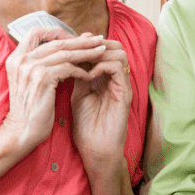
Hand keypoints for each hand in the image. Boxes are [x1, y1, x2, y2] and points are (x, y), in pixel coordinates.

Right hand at [2, 29, 105, 153]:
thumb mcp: (29, 81)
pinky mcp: (42, 79)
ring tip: (101, 52)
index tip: (75, 37)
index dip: (58, 32)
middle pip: (56, 42)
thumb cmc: (30, 108)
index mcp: (16, 57)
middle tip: (98, 40)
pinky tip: (90, 75)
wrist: (22, 131)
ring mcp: (30, 68)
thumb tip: (64, 48)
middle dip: (80, 40)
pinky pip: (68, 68)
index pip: (36, 32)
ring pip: (65, 53)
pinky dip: (81, 70)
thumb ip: (40, 63)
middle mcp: (21, 59)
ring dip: (86, 52)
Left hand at [71, 39, 132, 168]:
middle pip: (113, 45)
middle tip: (76, 51)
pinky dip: (102, 66)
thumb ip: (77, 75)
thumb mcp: (78, 94)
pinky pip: (118, 68)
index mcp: (105, 77)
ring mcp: (122, 84)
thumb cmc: (86, 126)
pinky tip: (88, 75)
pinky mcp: (124, 93)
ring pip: (118, 52)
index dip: (86, 44)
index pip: (102, 48)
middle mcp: (116, 78)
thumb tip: (70, 55)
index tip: (69, 48)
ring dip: (98, 53)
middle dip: (93, 44)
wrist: (95, 150)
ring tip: (82, 62)